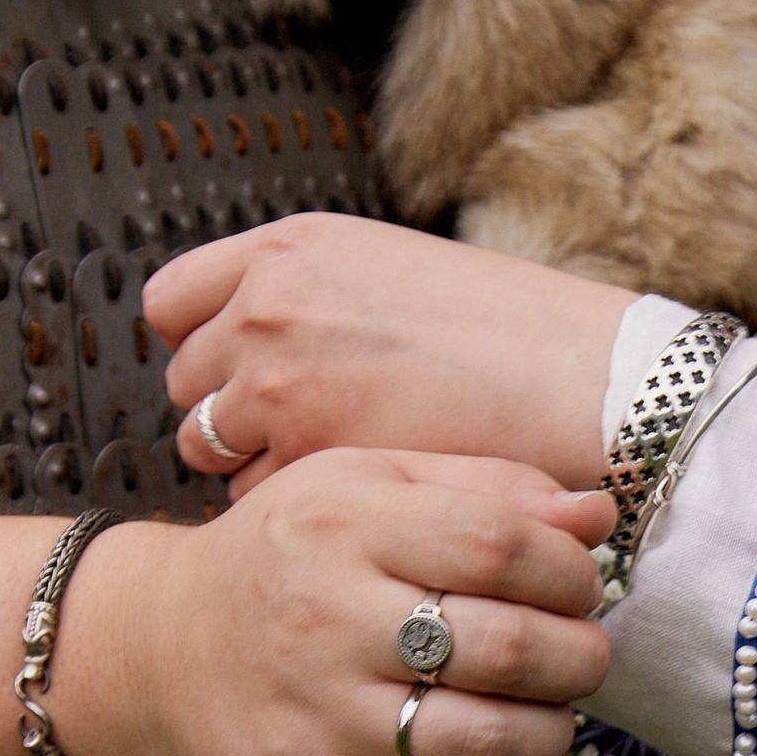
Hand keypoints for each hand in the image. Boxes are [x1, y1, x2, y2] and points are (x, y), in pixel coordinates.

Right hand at [69, 449, 616, 755]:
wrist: (163, 649)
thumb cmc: (293, 557)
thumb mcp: (371, 485)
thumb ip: (486, 489)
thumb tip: (595, 520)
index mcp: (346, 524)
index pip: (497, 543)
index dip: (567, 571)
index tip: (576, 587)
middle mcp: (324, 618)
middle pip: (505, 646)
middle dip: (578, 657)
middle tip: (577, 658)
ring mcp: (313, 716)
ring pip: (481, 743)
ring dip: (547, 734)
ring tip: (542, 716)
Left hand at [143, 214, 634, 494]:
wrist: (585, 385)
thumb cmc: (514, 335)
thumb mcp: (396, 273)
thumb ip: (316, 296)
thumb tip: (263, 339)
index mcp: (291, 249)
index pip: (171, 302)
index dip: (199, 345)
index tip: (236, 373)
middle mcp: (268, 306)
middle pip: (185, 382)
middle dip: (229, 412)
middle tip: (299, 435)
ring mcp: (278, 383)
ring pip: (209, 446)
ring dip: (254, 464)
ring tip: (332, 467)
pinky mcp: (304, 456)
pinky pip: (253, 498)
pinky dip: (295, 506)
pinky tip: (356, 494)